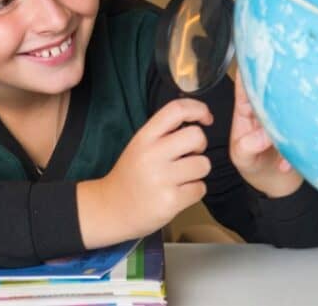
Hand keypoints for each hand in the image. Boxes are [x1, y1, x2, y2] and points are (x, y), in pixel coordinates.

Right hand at [77, 99, 212, 247]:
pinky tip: (178, 193)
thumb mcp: (139, 146)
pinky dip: (194, 191)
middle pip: (197, 136)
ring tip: (181, 177)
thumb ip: (163, 133)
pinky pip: (200, 188)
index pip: (176, 110)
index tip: (206, 117)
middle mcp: (152, 155)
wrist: (111, 209)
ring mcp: (161, 178)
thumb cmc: (130, 176)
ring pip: (203, 164)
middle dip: (200, 146)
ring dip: (198, 172)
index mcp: (144, 137)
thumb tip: (197, 121)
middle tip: (190, 154)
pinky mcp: (170, 201)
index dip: (198, 109)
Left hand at [229, 77, 302, 197]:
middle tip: (284, 89)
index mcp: (245, 111)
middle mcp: (264, 110)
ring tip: (282, 144)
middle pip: (270, 91)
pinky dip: (296, 147)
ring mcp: (283, 118)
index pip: (244, 87)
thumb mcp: (242, 158)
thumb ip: (247, 146)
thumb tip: (263, 136)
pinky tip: (286, 166)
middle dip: (277, 89)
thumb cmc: (254, 165)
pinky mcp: (298, 129)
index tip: (256, 59)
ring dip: (290, 124)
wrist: (276, 183)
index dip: (248, 72)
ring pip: (289, 107)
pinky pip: (302, 128)